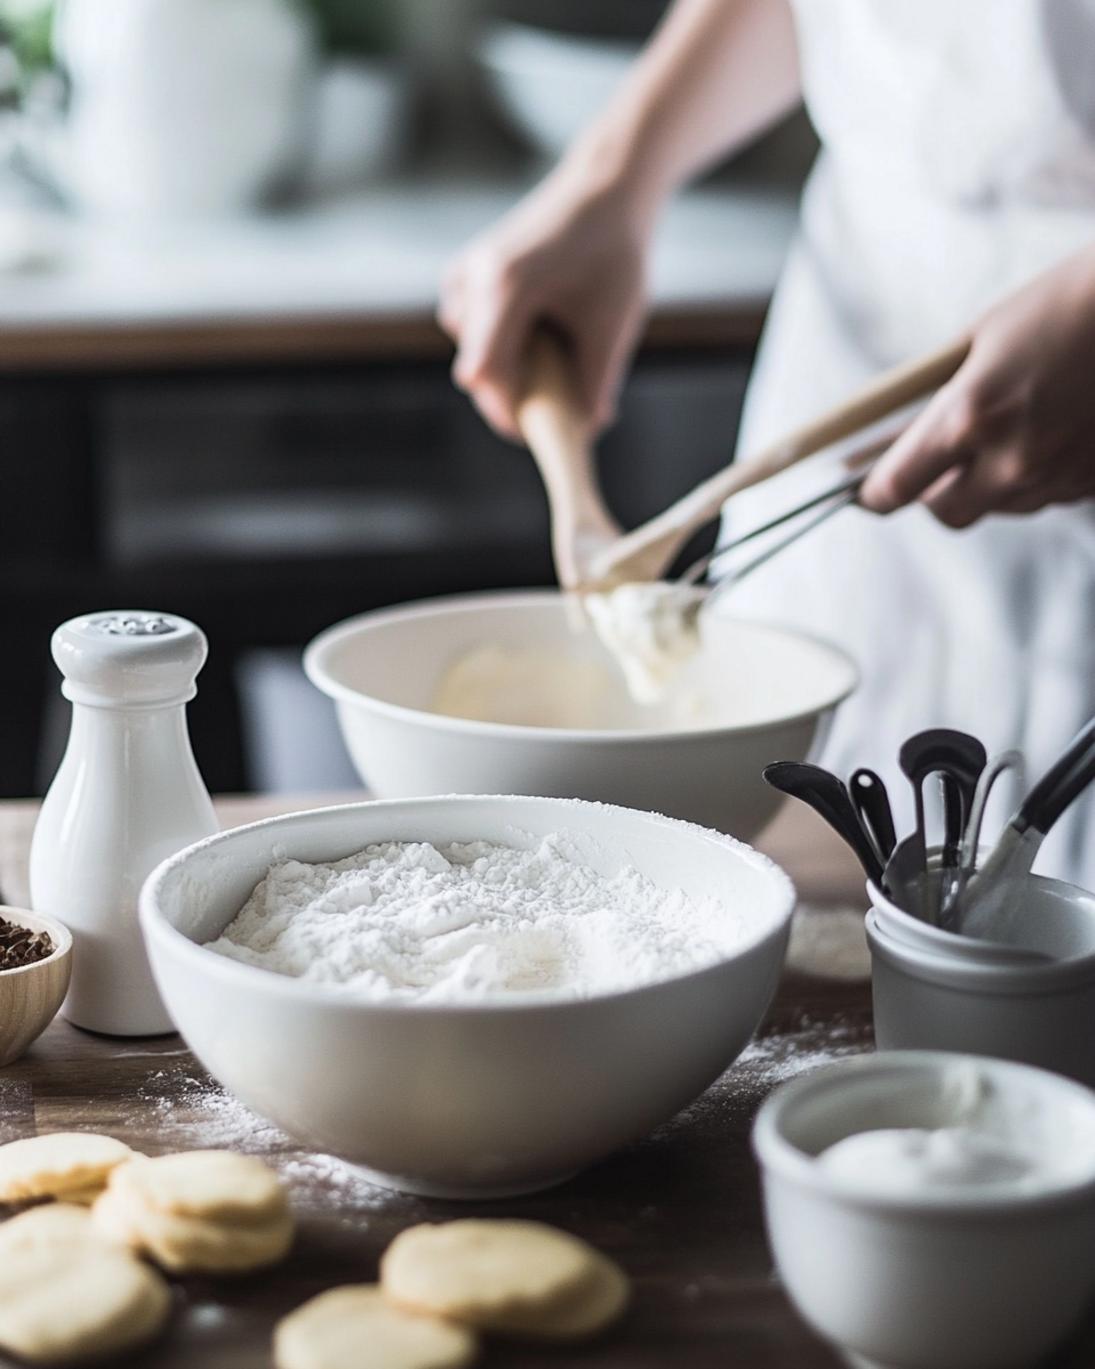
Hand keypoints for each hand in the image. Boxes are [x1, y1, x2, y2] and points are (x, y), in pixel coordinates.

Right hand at [438, 162, 650, 440]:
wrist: (604, 189)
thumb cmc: (613, 251)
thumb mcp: (614, 322)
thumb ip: (599, 380)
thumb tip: (589, 428)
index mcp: (507, 286)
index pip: (486, 373)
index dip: (507, 412)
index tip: (534, 434)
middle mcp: (475, 278)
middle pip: (477, 367)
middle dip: (512, 394)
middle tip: (554, 408)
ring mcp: (465, 273)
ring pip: (473, 349)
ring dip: (508, 367)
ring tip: (554, 356)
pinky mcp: (467, 272)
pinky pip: (471, 327)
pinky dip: (498, 342)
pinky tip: (534, 330)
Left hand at [860, 246, 1094, 525]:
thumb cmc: (1062, 303)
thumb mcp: (981, 340)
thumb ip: (934, 397)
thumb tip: (891, 440)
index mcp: (971, 416)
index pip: (896, 487)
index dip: (873, 493)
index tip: (863, 490)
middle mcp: (1013, 460)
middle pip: (946, 511)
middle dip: (930, 491)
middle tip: (927, 466)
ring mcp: (1058, 476)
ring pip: (999, 506)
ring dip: (985, 483)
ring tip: (998, 433)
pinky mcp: (1093, 482)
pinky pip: (1045, 495)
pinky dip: (1033, 475)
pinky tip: (1045, 431)